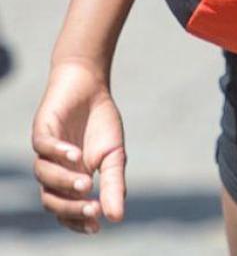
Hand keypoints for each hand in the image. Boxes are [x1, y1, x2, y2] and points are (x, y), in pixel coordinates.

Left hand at [31, 61, 126, 233]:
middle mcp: (53, 169)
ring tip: (86, 182)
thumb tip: (118, 217)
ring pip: (44, 175)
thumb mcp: (115, 156)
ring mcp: (46, 151)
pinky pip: (43, 146)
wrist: (90, 86)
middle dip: (70, 207)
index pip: (66, 209)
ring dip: (63, 181)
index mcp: (70, 180)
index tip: (97, 227)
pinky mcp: (42, 130)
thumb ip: (114, 185)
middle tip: (92, 208)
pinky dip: (57, 152)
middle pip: (50, 199)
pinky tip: (76, 154)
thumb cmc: (101, 123)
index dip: (77, 220)